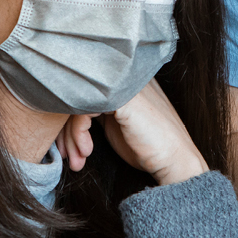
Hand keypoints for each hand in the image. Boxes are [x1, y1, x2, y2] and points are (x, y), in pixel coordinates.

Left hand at [56, 80, 207, 185]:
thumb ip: (96, 111)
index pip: (83, 92)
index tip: (67, 147)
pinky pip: (83, 110)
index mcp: (122, 81)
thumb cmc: (148, 146)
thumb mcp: (116, 124)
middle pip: (77, 97)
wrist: (174, 160)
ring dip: (72, 136)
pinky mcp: (121, 99)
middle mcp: (121, 78)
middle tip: (67, 155)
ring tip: (77, 159)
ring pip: (78, 104)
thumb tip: (63, 114)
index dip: (70, 121)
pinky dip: (78, 133)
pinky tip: (86, 151)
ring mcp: (122, 86)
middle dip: (66, 131)